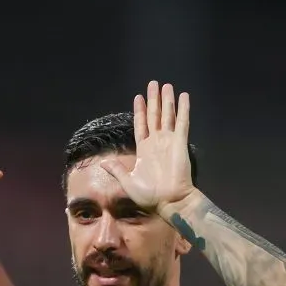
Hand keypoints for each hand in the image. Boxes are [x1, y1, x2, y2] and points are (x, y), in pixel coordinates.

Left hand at [99, 81, 196, 213]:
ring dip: (167, 100)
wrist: (169, 201)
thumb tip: (103, 162)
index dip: (139, 111)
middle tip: (153, 84)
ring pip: (168, 115)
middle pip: (154, 116)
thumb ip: (117, 169)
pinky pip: (182, 123)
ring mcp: (169, 142)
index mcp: (144, 150)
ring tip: (166, 85)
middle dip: (153, 100)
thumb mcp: (128, 181)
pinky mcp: (180, 143)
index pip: (141, 125)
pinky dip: (183, 109)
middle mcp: (156, 143)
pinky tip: (183, 96)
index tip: (138, 97)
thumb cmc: (149, 195)